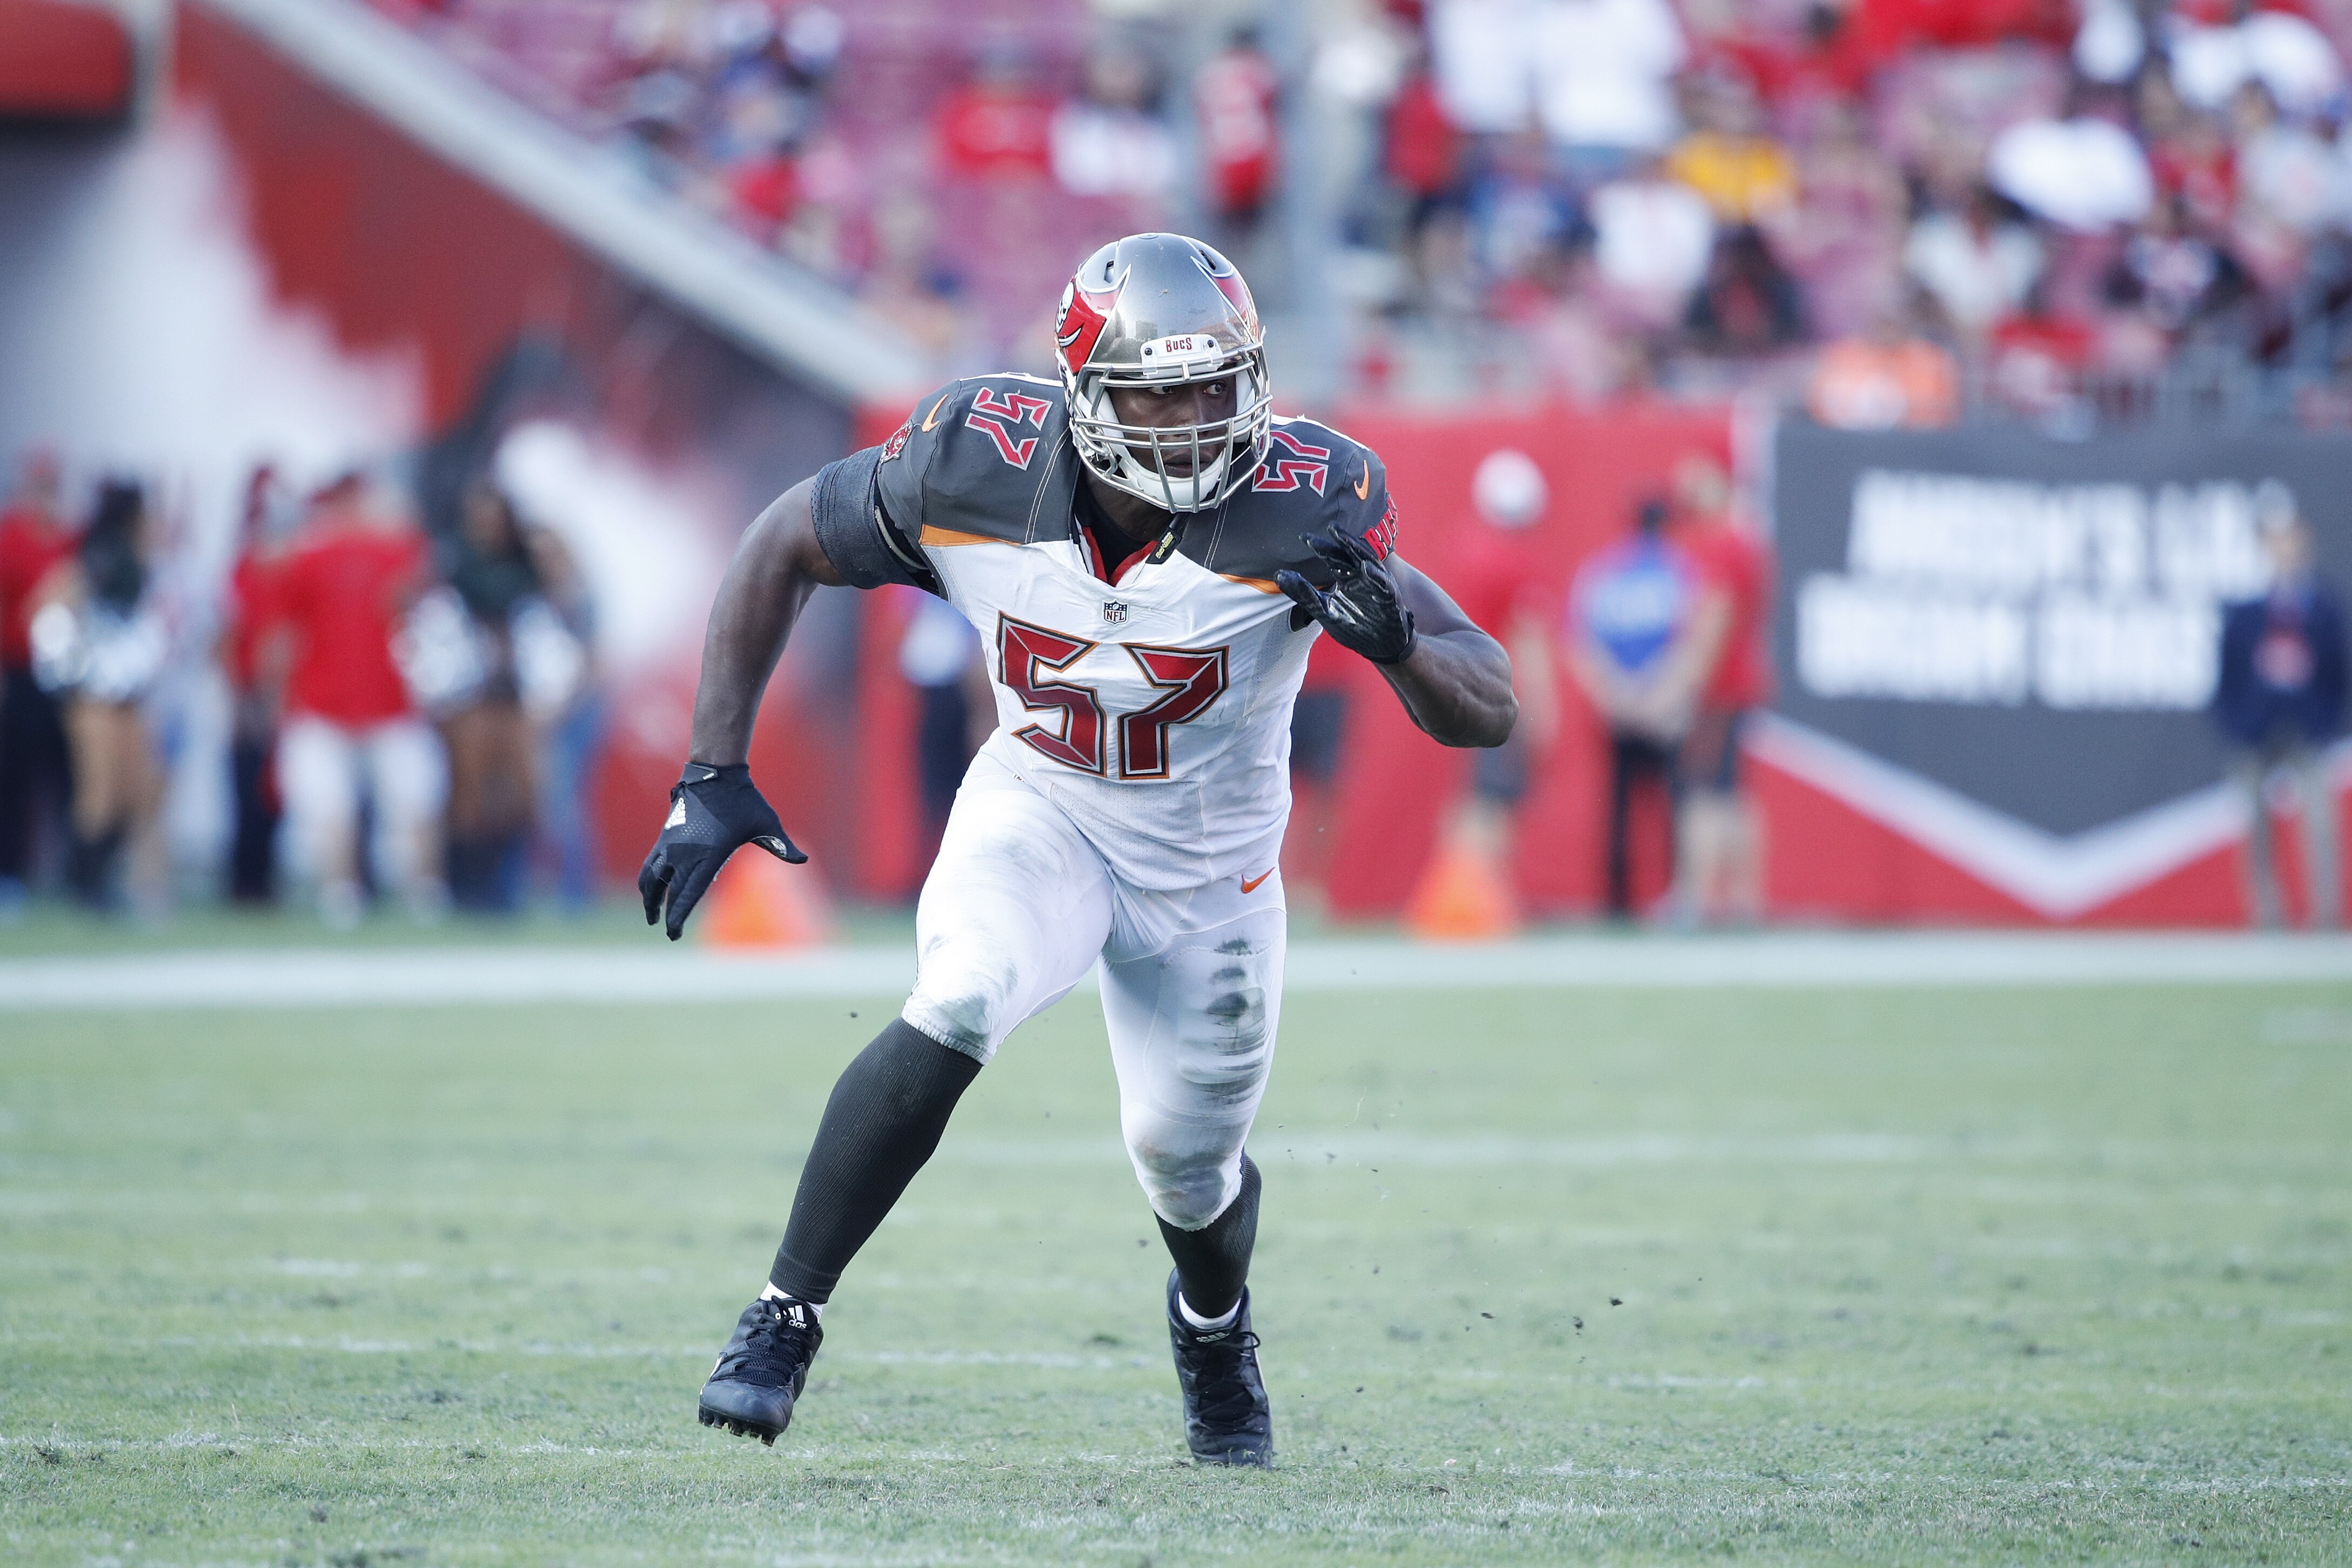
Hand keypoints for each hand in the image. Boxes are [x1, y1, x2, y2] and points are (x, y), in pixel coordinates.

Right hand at [638, 762, 805, 940]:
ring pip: (651, 878)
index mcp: (709, 854)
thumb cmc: (744, 799)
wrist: (715, 772)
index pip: (689, 893)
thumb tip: (803, 860)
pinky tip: (650, 888)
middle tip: (669, 933)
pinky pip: (650, 863)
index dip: (679, 915)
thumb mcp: (767, 822)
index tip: (674, 932)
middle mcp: (685, 852)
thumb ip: (782, 845)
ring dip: (649, 898)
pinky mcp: (664, 835)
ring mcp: (671, 843)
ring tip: (651, 916)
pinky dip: (647, 879)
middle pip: (669, 891)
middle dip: (666, 915)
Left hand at [1276, 531, 1417, 664]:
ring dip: (1358, 551)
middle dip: (1342, 540)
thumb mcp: (1324, 610)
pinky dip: (1376, 576)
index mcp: (1347, 577)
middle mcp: (1363, 577)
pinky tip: (1366, 568)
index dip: (1321, 547)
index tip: (1304, 537)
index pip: (1333, 557)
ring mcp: (1378, 586)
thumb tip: (1278, 575)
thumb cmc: (1355, 625)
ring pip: (1370, 563)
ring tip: (1346, 540)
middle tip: (1331, 526)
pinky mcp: (1390, 600)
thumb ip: (1304, 593)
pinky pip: (1384, 585)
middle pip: (1352, 554)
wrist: (1380, 647)